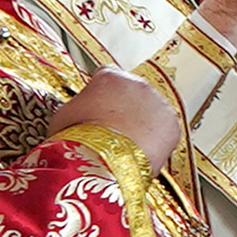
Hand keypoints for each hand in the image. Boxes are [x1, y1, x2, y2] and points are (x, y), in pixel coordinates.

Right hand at [53, 70, 185, 165]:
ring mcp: (158, 104)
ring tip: (124, 146)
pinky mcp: (172, 125)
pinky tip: (138, 153)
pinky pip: (163, 131)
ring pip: (150, 112)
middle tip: (111, 131)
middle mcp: (139, 84)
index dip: (101, 94)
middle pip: (132, 94)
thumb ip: (77, 106)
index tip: (98, 107)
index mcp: (110, 76)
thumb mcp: (64, 115)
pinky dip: (155, 141)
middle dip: (123, 110)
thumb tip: (76, 114)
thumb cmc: (79, 139)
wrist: (103, 160)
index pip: (107, 76)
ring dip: (141, 125)